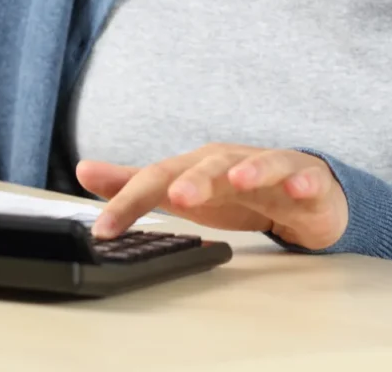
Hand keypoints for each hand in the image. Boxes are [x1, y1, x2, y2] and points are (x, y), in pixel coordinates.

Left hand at [76, 144, 348, 250]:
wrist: (302, 192)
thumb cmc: (235, 191)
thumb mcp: (181, 189)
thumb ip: (135, 184)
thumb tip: (84, 171)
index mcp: (197, 166)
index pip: (158, 180)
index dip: (129, 203)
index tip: (104, 230)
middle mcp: (231, 162)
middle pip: (210, 167)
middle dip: (194, 180)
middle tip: (177, 198)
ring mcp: (271, 168)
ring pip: (261, 165)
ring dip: (251, 170)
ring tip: (240, 180)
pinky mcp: (307, 180)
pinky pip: (306, 178)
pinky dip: (302, 181)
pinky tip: (297, 189)